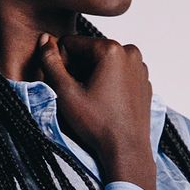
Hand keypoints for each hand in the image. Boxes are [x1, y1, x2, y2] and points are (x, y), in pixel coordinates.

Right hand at [34, 32, 152, 165]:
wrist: (127, 150)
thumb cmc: (97, 123)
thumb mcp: (65, 92)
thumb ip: (51, 62)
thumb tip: (45, 39)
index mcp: (112, 49)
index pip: (72, 43)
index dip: (61, 63)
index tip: (65, 85)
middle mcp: (130, 52)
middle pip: (90, 51)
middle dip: (78, 68)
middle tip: (77, 94)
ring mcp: (140, 67)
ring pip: (104, 62)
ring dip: (92, 75)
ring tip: (91, 99)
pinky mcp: (144, 81)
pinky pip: (119, 73)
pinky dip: (109, 82)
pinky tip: (106, 102)